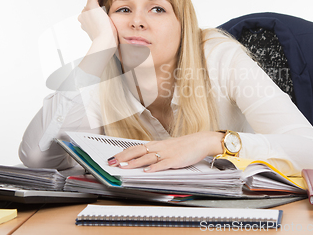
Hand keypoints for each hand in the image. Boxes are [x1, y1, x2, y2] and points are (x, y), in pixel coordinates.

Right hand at [78, 0, 116, 43]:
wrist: (105, 41)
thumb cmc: (107, 40)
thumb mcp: (105, 32)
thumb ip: (105, 26)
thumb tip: (110, 24)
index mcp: (85, 22)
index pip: (91, 10)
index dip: (99, 5)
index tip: (108, 2)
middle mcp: (83, 16)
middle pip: (91, 3)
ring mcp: (86, 11)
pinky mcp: (91, 6)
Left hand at [107, 131, 224, 172]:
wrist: (200, 141)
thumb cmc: (184, 145)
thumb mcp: (167, 147)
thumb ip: (155, 152)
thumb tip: (142, 158)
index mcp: (156, 144)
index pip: (136, 147)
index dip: (123, 152)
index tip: (113, 157)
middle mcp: (159, 147)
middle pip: (138, 151)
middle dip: (124, 157)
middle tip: (112, 162)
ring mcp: (167, 153)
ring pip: (148, 157)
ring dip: (135, 162)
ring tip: (125, 166)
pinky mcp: (175, 160)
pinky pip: (163, 164)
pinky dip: (154, 167)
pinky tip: (147, 171)